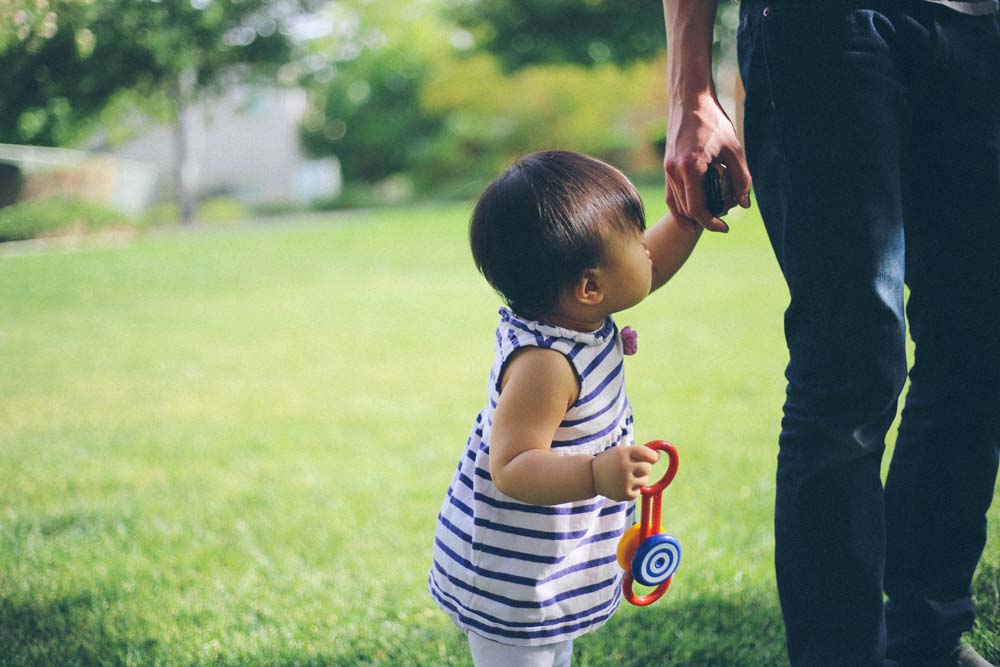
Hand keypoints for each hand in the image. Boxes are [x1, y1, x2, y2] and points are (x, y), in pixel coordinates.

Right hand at [592, 445, 659, 500]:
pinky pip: (638, 491)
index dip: (653, 456)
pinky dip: (633, 489)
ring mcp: (624, 481)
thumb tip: (659, 456)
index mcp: (624, 453)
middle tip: (634, 468)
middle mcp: (624, 466)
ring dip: (638, 479)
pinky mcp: (624, 494)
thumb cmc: (611, 461)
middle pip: (648, 468)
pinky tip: (622, 484)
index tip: (651, 458)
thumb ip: (639, 452)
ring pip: (644, 480)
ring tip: (625, 476)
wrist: (592, 476)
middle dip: (644, 468)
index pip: (649, 454)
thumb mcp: (621, 451)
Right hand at [664, 93, 751, 232]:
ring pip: (677, 205)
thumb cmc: (712, 121)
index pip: (697, 207)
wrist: (689, 100)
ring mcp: (668, 170)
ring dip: (693, 216)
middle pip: (687, 210)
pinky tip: (691, 217)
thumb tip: (744, 204)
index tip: (724, 227)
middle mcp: (675, 171)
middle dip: (705, 219)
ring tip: (711, 217)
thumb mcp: (734, 149)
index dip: (711, 222)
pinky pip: (672, 196)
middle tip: (723, 218)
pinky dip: (681, 209)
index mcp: (691, 167)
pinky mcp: (667, 168)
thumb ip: (741, 178)